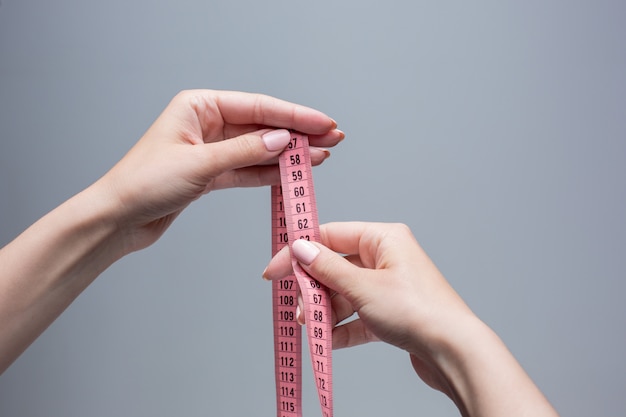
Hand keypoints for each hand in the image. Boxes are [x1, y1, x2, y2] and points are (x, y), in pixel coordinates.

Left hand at [98, 89, 342, 252]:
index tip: (323, 122)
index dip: (295, 115)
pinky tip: (294, 173)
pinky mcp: (212, 174)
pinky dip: (271, 173)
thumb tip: (283, 140)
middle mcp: (207, 124)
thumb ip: (245, 151)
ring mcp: (211, 150)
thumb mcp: (199, 164)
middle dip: (298, 134)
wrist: (117, 220)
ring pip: (260, 149)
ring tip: (321, 157)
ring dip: (289, 155)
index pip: (258, 107)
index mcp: (199, 106)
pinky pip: (249, 170)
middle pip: (263, 126)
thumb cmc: (142, 184)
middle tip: (332, 139)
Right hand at [263, 222, 470, 392]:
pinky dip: (342, 327)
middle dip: (313, 289)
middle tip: (296, 306)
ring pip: (345, 294)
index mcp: (384, 239)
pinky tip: (327, 341)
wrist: (454, 352)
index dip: (299, 251)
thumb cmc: (419, 311)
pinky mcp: (392, 313)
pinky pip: (358, 316)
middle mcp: (387, 258)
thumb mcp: (363, 287)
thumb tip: (300, 249)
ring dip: (325, 311)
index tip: (274, 270)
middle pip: (335, 267)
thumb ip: (327, 268)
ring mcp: (389, 286)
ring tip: (310, 326)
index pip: (330, 235)